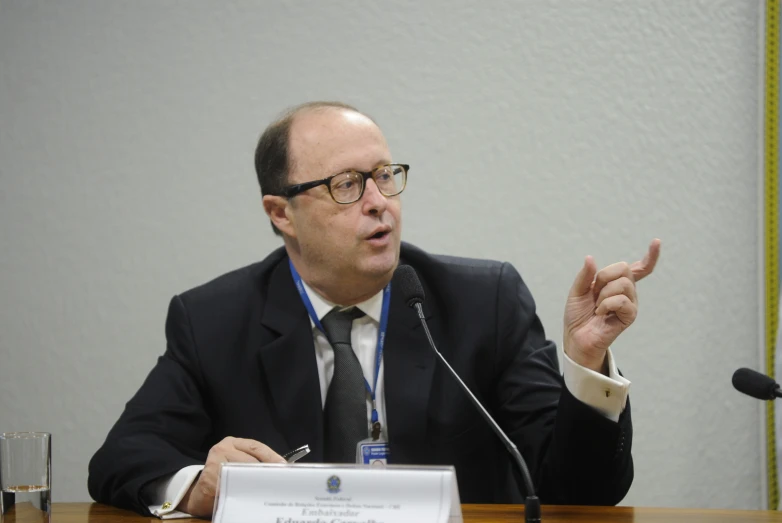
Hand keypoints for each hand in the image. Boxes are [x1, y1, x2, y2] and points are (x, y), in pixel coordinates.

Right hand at [177, 437, 285, 516]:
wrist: (199, 494)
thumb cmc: (224, 477)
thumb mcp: (239, 463)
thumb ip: (254, 461)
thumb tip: (280, 468)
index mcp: (232, 443)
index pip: (256, 446)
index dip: (272, 457)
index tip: (285, 467)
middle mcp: (221, 449)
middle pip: (250, 460)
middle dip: (266, 472)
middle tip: (280, 481)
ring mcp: (214, 463)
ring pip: (242, 473)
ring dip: (257, 483)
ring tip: (269, 489)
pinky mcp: (209, 481)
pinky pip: (232, 486)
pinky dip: (243, 492)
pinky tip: (252, 497)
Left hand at [563, 239, 660, 372]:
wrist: (576, 336)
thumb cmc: (578, 315)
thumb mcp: (577, 291)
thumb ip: (585, 275)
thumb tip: (591, 258)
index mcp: (616, 283)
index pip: (638, 268)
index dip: (649, 256)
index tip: (657, 242)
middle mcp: (627, 291)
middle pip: (624, 269)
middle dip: (604, 277)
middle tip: (594, 293)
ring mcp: (630, 303)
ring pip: (623, 284)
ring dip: (603, 294)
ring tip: (597, 307)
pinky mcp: (630, 315)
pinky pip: (622, 300)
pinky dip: (607, 304)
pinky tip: (601, 313)